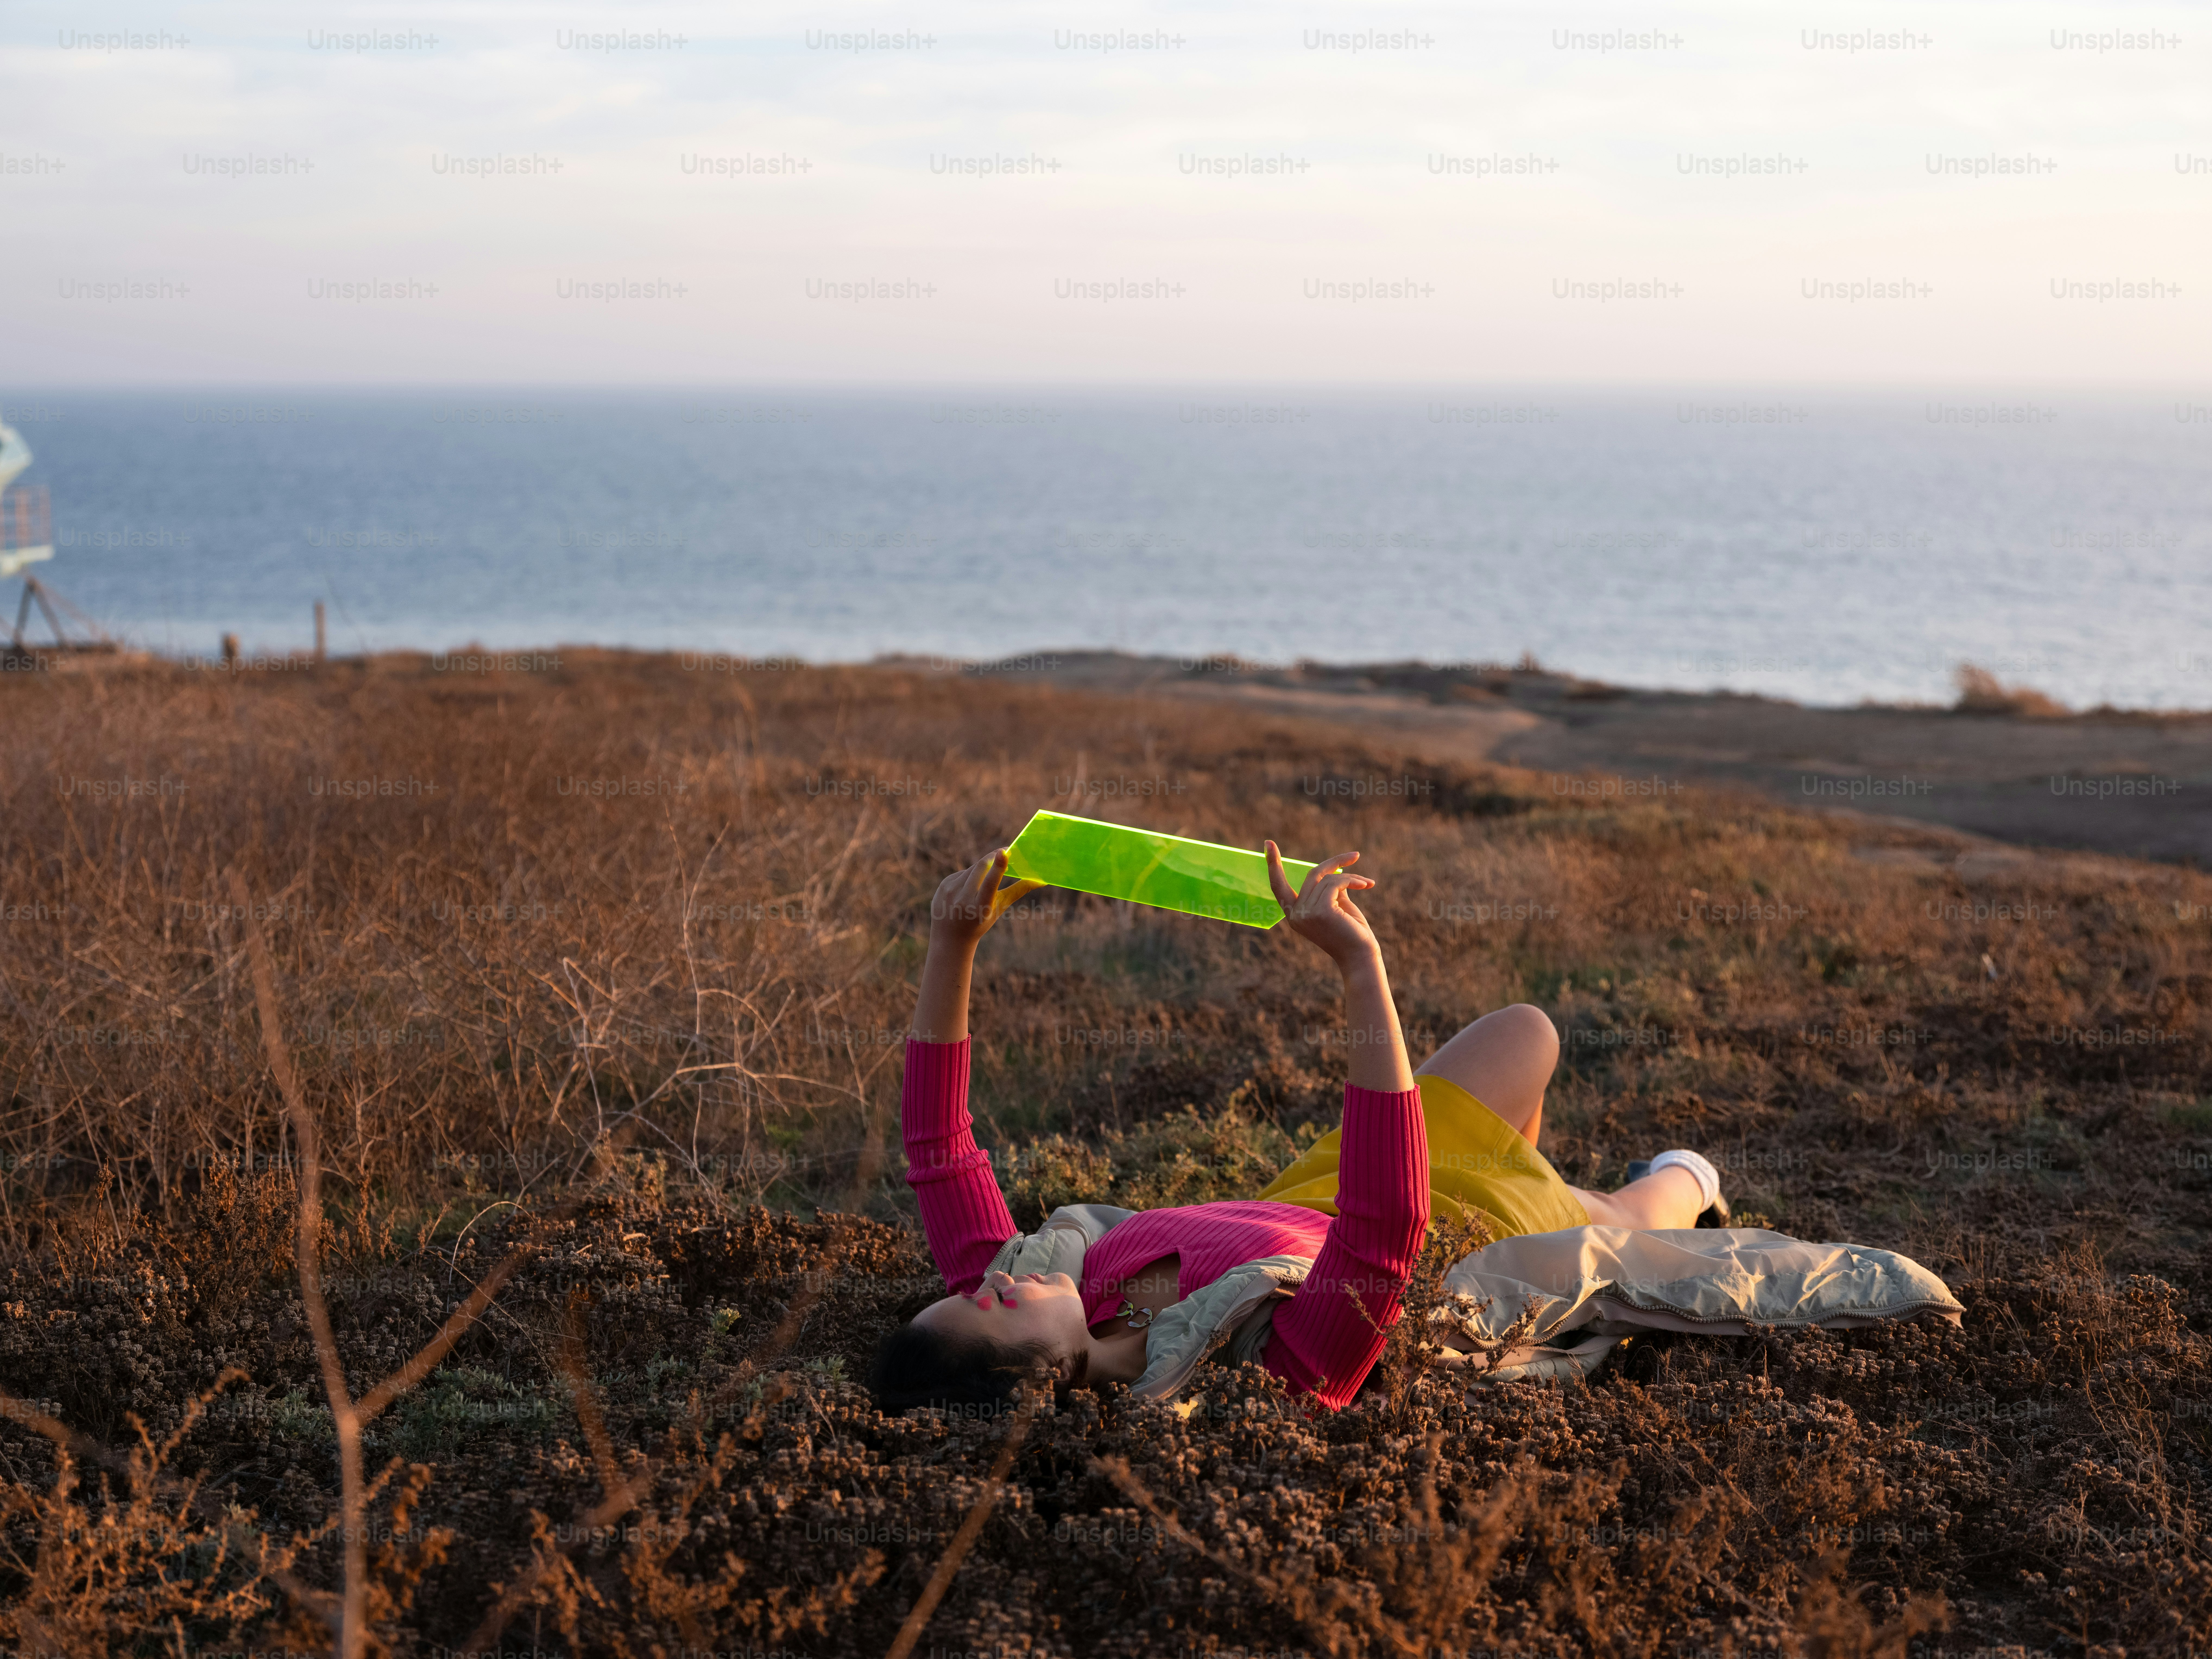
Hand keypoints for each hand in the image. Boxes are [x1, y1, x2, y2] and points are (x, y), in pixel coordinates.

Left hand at [929, 848, 1045, 949]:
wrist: (950, 938)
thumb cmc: (980, 923)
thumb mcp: (999, 908)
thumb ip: (1018, 891)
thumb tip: (1042, 880)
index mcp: (980, 908)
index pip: (990, 884)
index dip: (998, 867)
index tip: (1004, 852)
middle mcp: (962, 899)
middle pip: (981, 867)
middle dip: (993, 858)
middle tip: (1005, 852)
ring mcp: (950, 891)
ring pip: (972, 868)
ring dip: (982, 869)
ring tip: (983, 883)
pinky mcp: (943, 885)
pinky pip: (961, 873)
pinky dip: (969, 877)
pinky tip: (967, 890)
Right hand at [1265, 842, 1381, 967]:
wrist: (1361, 957)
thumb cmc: (1352, 934)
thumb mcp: (1336, 907)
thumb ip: (1329, 889)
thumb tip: (1333, 872)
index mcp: (1295, 915)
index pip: (1278, 886)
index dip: (1273, 864)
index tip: (1268, 843)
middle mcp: (1296, 915)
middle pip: (1312, 874)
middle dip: (1334, 863)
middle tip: (1355, 856)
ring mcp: (1306, 913)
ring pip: (1327, 878)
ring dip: (1351, 877)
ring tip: (1367, 883)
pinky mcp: (1320, 911)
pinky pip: (1336, 883)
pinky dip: (1353, 880)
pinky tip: (1367, 885)